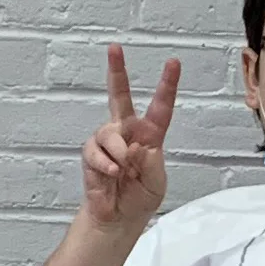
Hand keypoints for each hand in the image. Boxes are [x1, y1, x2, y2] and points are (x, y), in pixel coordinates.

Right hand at [83, 45, 179, 231]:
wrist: (119, 218)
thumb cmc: (141, 197)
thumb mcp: (157, 181)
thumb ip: (151, 161)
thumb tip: (133, 145)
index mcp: (150, 134)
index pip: (160, 106)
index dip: (166, 85)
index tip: (173, 62)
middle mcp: (127, 131)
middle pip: (119, 95)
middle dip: (116, 71)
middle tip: (114, 47)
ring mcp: (107, 141)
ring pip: (109, 131)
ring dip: (118, 152)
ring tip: (123, 169)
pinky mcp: (91, 154)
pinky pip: (95, 151)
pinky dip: (105, 163)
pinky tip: (112, 173)